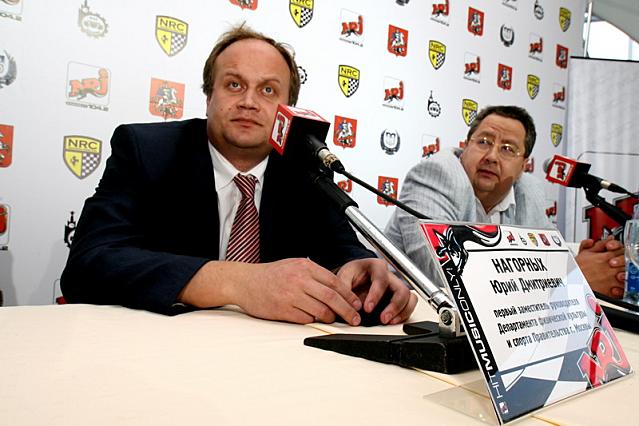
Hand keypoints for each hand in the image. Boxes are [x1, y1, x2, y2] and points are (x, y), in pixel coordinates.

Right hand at [179, 258, 362, 324]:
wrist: (244, 281)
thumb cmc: (270, 275)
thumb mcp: (294, 265)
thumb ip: (314, 274)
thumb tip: (337, 288)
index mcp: (305, 267)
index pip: (335, 282)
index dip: (349, 296)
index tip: (357, 305)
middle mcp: (299, 280)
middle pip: (332, 298)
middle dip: (347, 311)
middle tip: (355, 320)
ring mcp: (290, 295)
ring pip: (320, 311)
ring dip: (330, 318)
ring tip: (333, 320)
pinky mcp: (282, 310)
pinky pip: (305, 319)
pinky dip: (313, 321)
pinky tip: (314, 320)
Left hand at [337, 258, 417, 324]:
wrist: (354, 278)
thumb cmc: (351, 275)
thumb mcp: (343, 277)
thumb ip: (344, 289)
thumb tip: (352, 306)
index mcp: (376, 266)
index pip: (381, 278)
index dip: (376, 294)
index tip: (367, 308)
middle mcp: (389, 275)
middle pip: (401, 288)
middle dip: (394, 306)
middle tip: (383, 319)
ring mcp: (396, 286)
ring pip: (409, 297)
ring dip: (401, 311)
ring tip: (389, 321)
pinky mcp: (399, 297)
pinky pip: (410, 304)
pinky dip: (404, 314)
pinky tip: (393, 321)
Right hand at [576, 237, 624, 297]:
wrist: (570, 282)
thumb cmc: (576, 269)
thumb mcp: (585, 252)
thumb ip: (599, 244)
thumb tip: (608, 239)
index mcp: (605, 257)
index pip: (620, 249)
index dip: (619, 249)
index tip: (615, 251)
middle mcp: (610, 268)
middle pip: (625, 261)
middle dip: (622, 261)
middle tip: (616, 262)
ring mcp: (611, 279)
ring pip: (626, 274)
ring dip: (624, 273)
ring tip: (618, 273)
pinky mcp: (610, 290)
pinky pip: (622, 289)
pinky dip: (621, 287)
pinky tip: (615, 285)